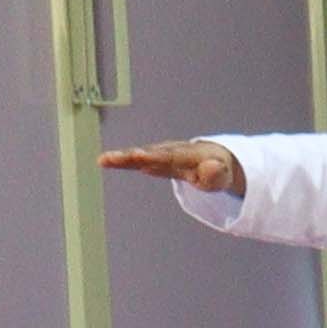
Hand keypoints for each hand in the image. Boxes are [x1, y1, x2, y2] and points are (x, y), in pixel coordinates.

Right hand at [96, 137, 240, 194]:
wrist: (215, 160)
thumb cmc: (219, 170)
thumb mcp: (223, 177)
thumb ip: (217, 174)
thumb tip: (213, 167)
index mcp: (189, 154)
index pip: (170, 156)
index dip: (154, 156)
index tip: (138, 156)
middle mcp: (172, 151)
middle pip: (150, 153)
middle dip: (131, 155)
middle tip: (112, 157)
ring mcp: (161, 155)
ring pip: (140, 155)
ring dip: (122, 157)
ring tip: (103, 160)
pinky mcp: (154, 160)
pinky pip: (136, 161)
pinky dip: (122, 162)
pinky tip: (106, 163)